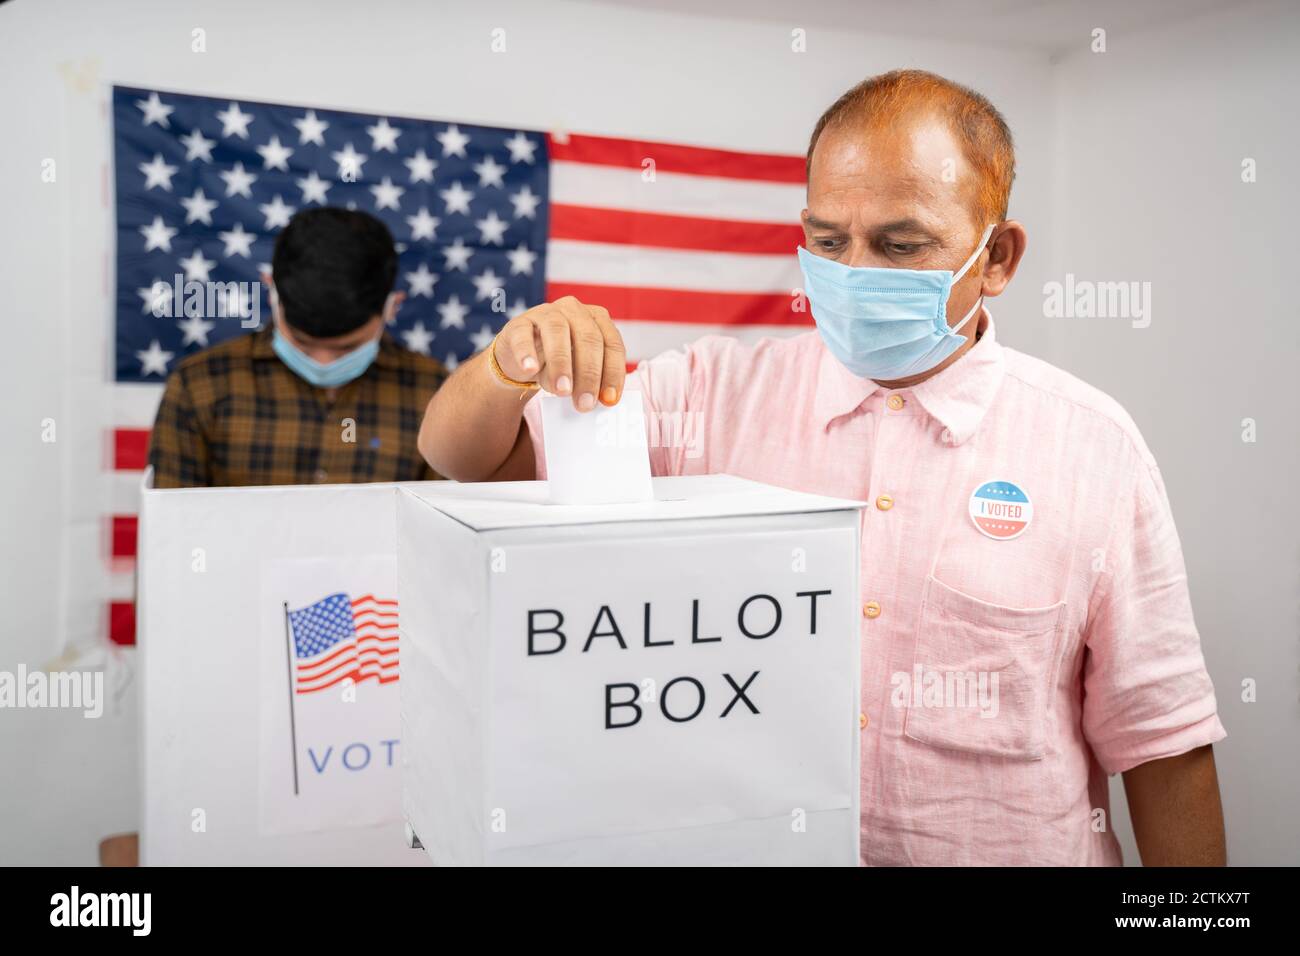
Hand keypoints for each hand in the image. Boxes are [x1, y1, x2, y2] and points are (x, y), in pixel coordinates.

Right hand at [492, 296, 626, 410]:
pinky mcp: (519, 324)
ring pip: (557, 331)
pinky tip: (530, 369)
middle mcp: (574, 310)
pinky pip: (523, 336)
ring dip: (561, 364)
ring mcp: (545, 313)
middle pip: (588, 338)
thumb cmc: (559, 364)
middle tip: (585, 404)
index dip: (613, 372)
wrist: (521, 359)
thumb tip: (592, 401)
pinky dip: (526, 353)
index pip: (612, 344)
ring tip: (562, 390)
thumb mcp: (579, 371)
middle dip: (589, 374)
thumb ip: (589, 381)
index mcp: (597, 320)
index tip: (609, 399)